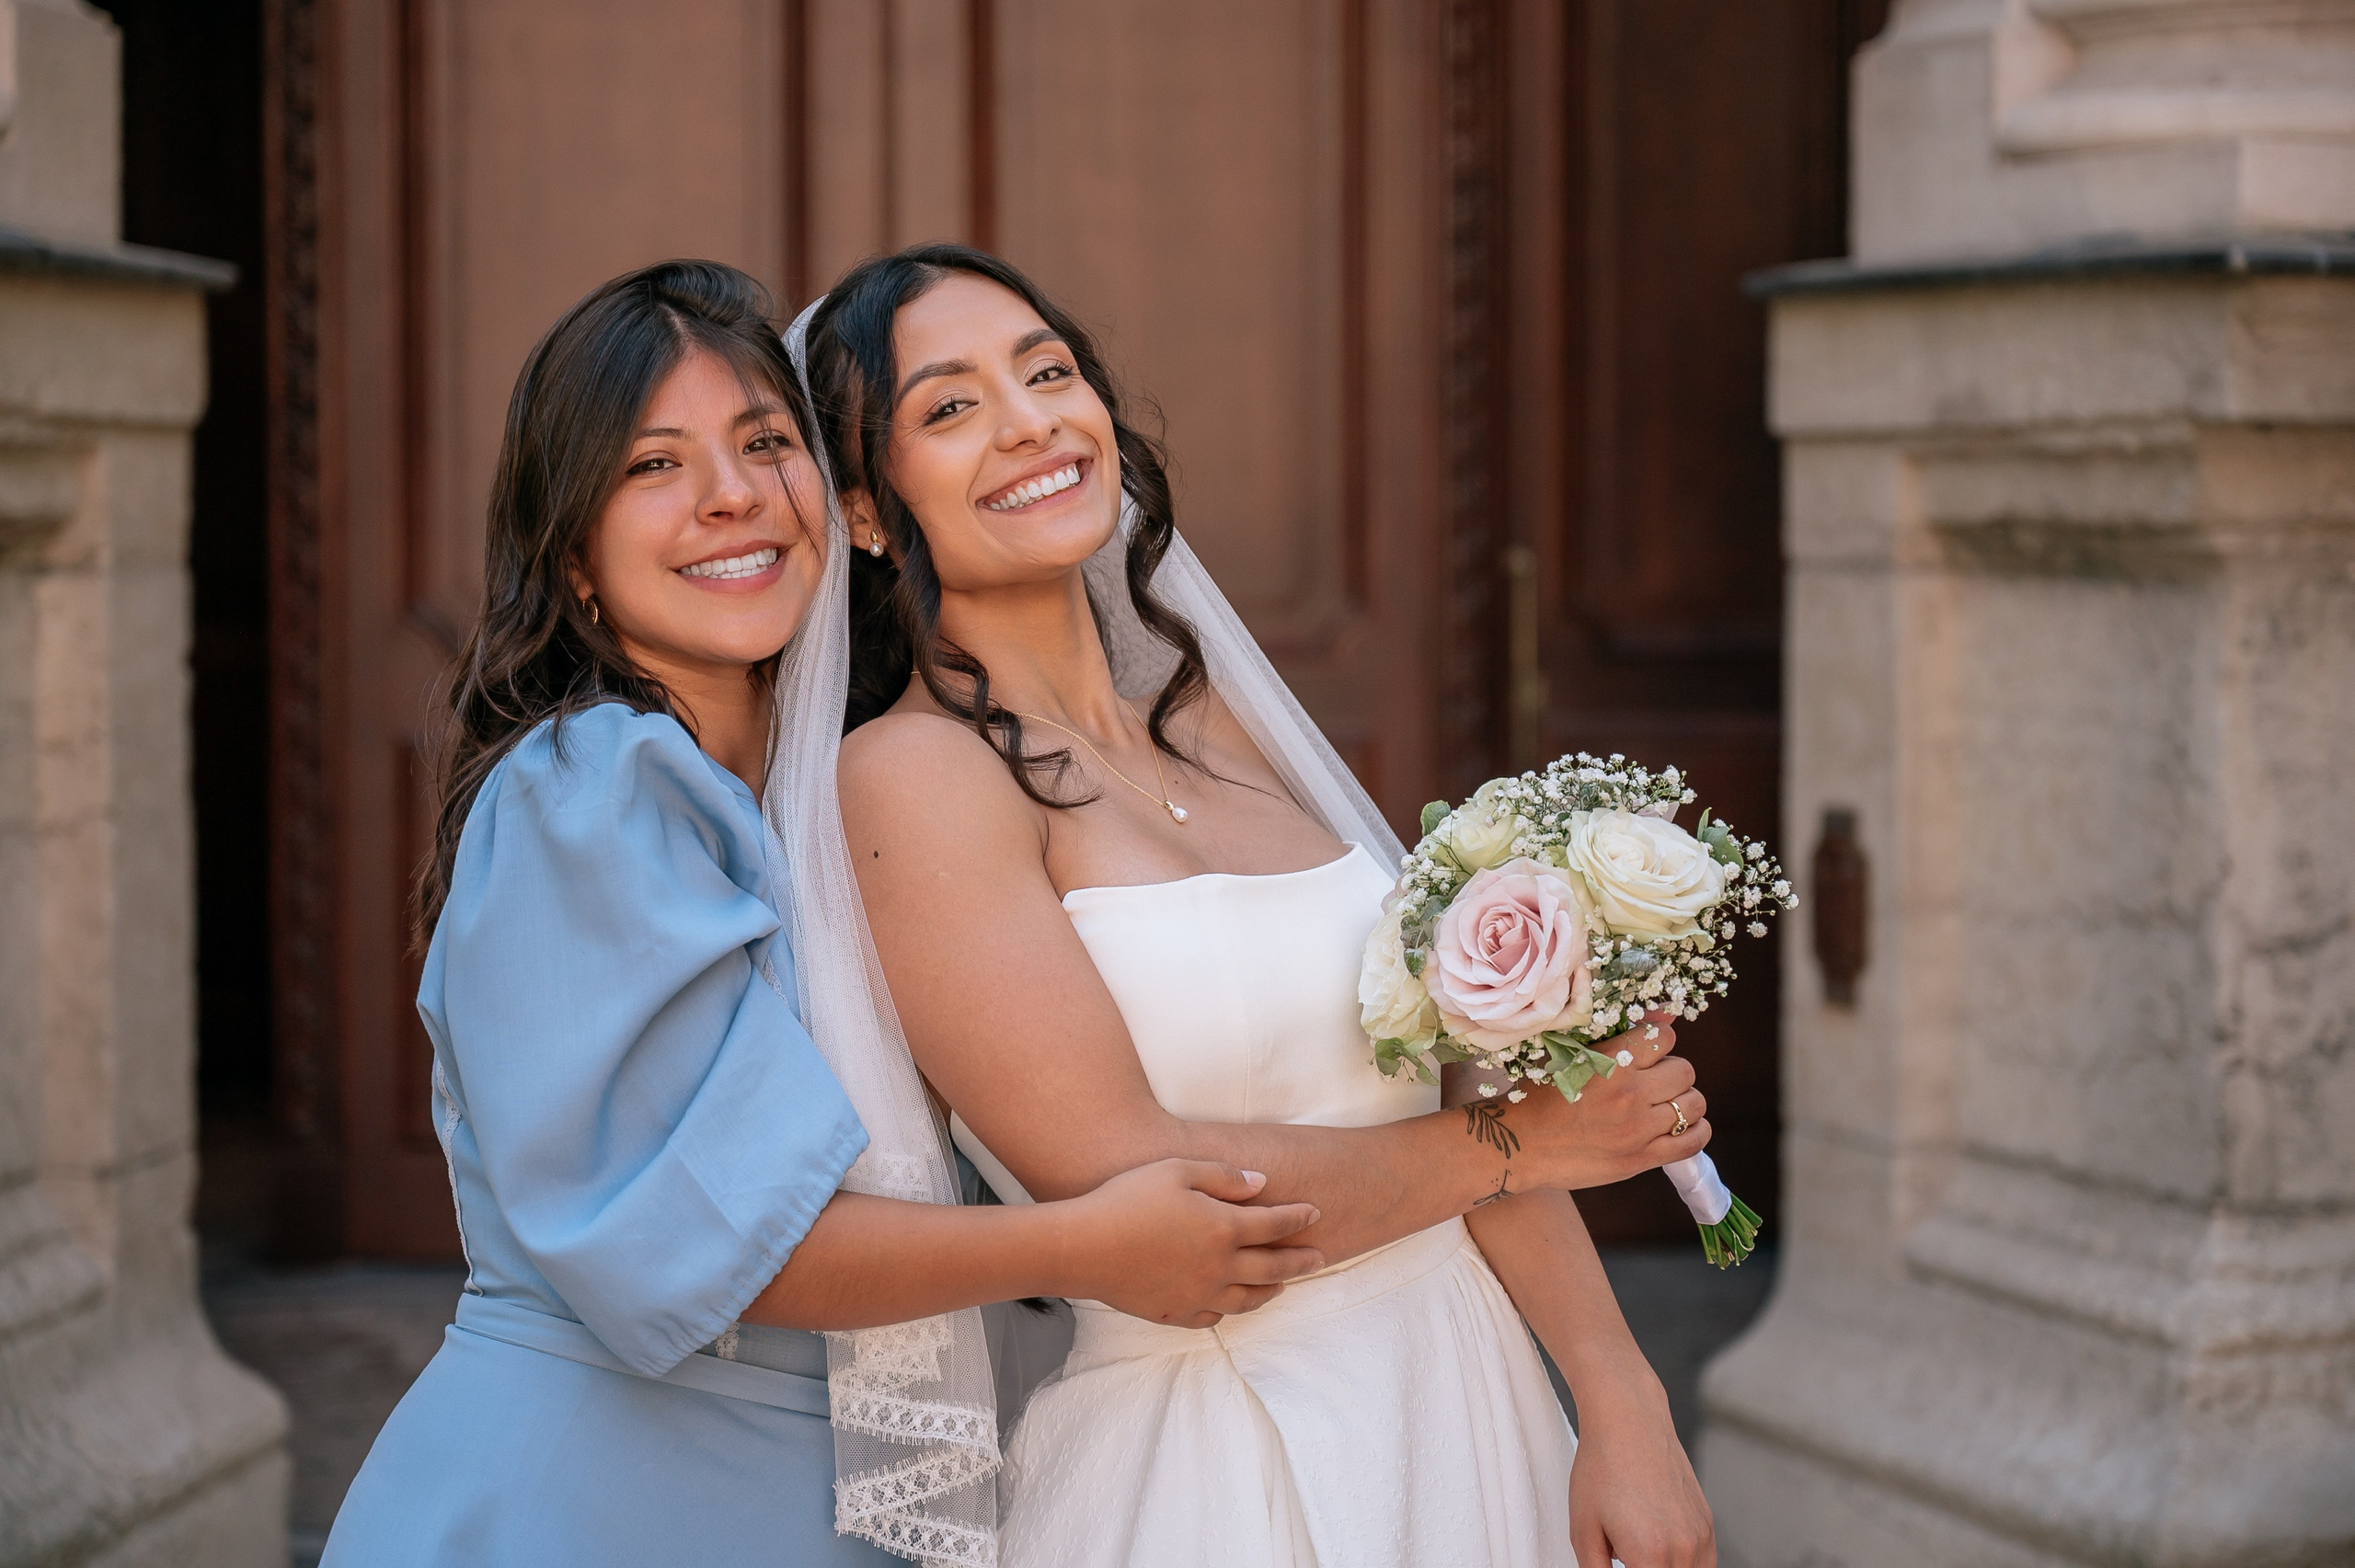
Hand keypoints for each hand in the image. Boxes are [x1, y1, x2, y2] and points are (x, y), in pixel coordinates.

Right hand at [1054, 1159, 1324, 1327]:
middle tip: (1320, 1257)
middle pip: (1272, 1267)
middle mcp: (1219, 1267)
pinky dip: (1230, 1309)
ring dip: (1271, 1290)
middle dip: (1300, 1261)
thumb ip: (1224, 1177)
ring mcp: (1199, 1294)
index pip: (1274, 1224)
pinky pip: (1214, 1316)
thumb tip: (1261, 1185)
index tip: (1314, 1213)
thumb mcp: (1177, 1171)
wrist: (1084, 1247)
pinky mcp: (1176, 1313)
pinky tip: (1232, 1302)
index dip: (1298, 1218)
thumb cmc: (1128, 1200)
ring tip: (1283, 1285)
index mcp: (1224, 1228)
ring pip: (1249, 1298)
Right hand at [1445, 1021, 1710, 1190]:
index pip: (1665, 1037)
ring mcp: (1639, 1129)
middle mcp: (1631, 1094)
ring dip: (1683, 1101)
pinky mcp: (1642, 1159)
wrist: (1519, 1145)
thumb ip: (1616, 1038)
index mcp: (1611, 1062)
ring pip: (1693, 1104)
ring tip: (1664, 1105)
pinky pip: (1693, 1141)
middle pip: (1685, 1070)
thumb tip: (1664, 1012)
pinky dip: (1695, 1131)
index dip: (1659, 1042)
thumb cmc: (1540, 1098)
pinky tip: (1680, 1127)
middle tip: (1653, 1081)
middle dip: (1672, 1072)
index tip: (1648, 1051)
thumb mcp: (1571, 1056)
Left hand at [1568, 1382, 1715, 1567]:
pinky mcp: (1707, 1523)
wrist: (1629, 1421)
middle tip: (1626, 1554)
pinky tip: (1656, 1549)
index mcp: (1650, 1556)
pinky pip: (1703, 1562)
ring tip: (1638, 1552)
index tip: (1621, 1562)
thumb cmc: (1601, 1468)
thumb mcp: (1583, 1529)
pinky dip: (1683, 1564)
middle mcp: (1683, 1549)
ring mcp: (1700, 1536)